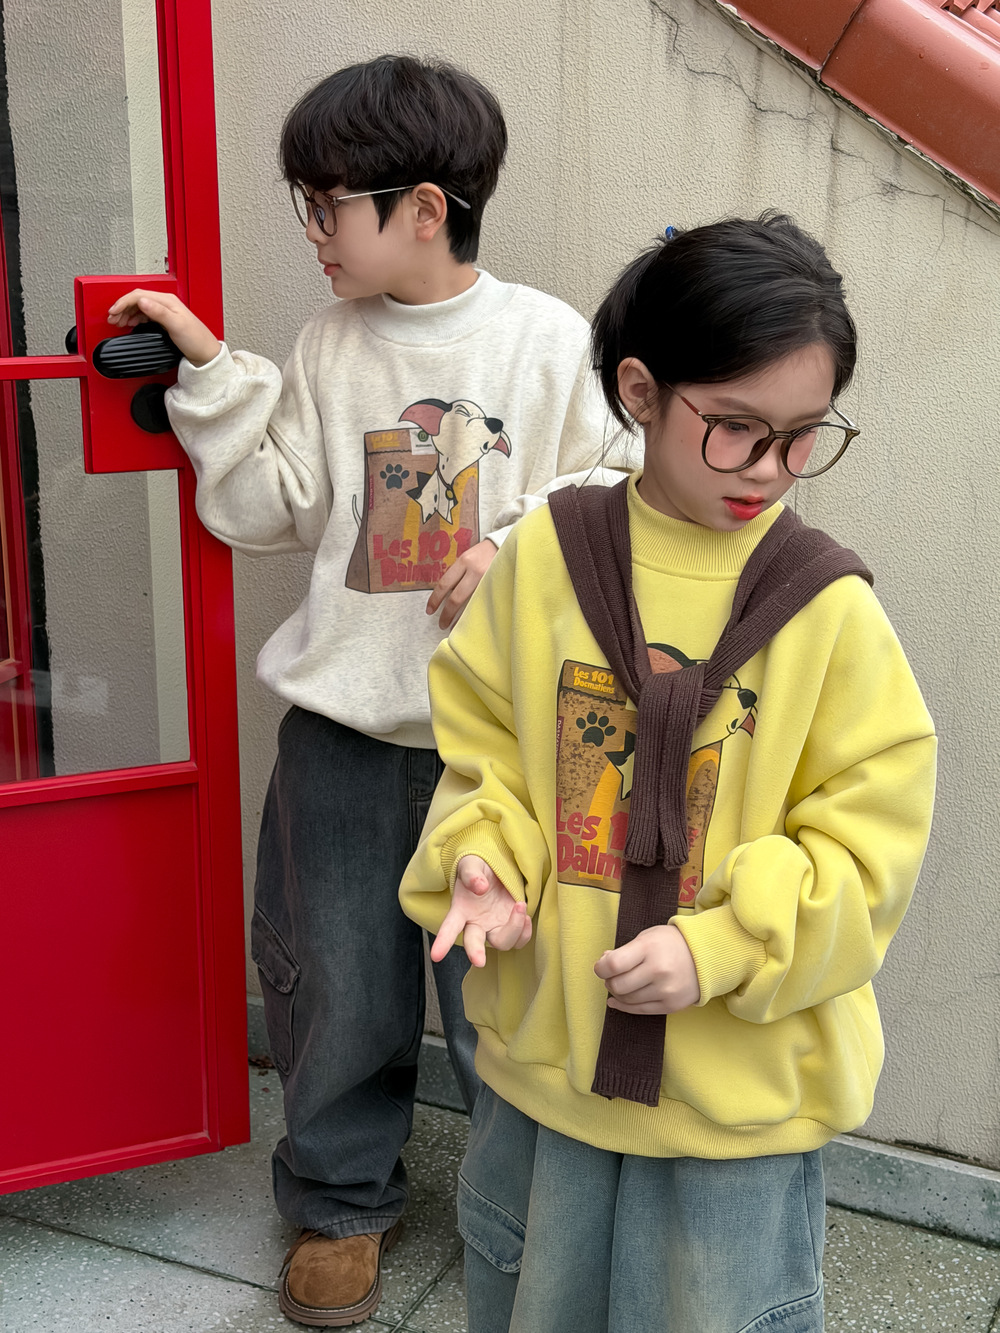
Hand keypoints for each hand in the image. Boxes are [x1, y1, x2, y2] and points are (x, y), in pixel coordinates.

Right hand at [107, 289, 221, 366]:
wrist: (205, 354)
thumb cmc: (196, 340)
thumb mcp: (176, 325)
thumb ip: (158, 312)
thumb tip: (142, 301)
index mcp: (167, 300)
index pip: (138, 295)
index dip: (122, 302)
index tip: (113, 312)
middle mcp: (165, 303)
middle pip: (137, 299)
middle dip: (121, 307)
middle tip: (111, 318)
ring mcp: (164, 311)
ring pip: (139, 306)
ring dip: (126, 312)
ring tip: (116, 321)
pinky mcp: (164, 320)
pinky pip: (143, 314)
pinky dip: (133, 317)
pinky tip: (129, 323)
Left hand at [425, 539, 497, 629]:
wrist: (506, 546)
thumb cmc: (484, 553)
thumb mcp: (468, 558)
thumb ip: (458, 573)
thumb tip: (446, 594)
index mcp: (464, 561)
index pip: (445, 584)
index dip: (435, 599)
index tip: (430, 610)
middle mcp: (475, 570)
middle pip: (456, 598)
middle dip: (447, 614)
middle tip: (442, 624)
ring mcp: (488, 580)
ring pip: (470, 603)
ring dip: (460, 618)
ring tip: (454, 627)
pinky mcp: (498, 586)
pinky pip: (483, 603)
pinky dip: (475, 613)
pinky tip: (471, 620)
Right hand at [430, 854, 531, 967]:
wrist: (496, 870)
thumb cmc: (478, 868)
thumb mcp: (471, 864)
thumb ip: (472, 874)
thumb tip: (480, 887)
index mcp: (461, 910)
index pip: (449, 928)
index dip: (443, 942)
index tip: (435, 956)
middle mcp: (476, 924)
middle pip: (474, 942)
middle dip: (475, 952)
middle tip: (479, 961)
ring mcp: (494, 927)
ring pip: (502, 943)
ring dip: (513, 929)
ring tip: (519, 905)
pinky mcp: (510, 928)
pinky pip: (519, 940)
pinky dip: (524, 932)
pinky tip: (525, 916)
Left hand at [594, 924, 699, 1014]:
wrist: (705, 956)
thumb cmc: (670, 943)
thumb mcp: (647, 937)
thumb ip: (624, 951)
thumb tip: (603, 963)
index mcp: (649, 948)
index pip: (614, 964)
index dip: (601, 968)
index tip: (601, 967)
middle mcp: (658, 970)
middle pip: (618, 985)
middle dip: (609, 981)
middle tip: (612, 976)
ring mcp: (665, 990)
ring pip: (627, 999)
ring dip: (618, 993)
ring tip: (621, 983)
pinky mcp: (670, 1005)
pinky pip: (639, 1010)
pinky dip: (624, 1006)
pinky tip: (616, 1001)